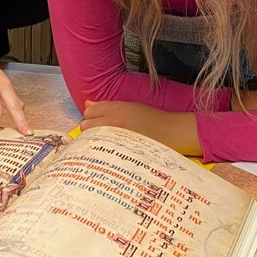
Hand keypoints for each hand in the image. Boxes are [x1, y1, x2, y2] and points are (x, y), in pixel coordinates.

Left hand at [80, 100, 199, 153]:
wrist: (172, 133)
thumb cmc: (153, 119)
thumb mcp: (131, 107)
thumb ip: (107, 106)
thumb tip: (88, 103)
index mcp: (116, 109)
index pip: (89, 110)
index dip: (91, 115)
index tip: (97, 120)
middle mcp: (112, 122)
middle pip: (85, 125)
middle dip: (89, 128)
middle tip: (101, 133)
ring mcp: (114, 138)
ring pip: (89, 139)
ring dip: (93, 140)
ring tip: (105, 143)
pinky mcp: (118, 152)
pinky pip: (100, 152)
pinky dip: (101, 151)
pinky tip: (109, 152)